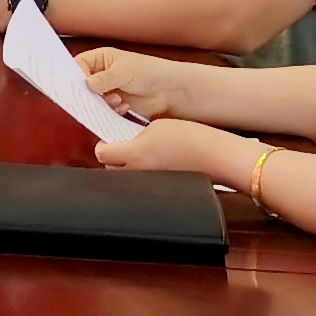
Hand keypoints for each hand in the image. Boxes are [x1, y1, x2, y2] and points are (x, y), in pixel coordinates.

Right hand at [75, 45, 204, 121]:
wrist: (170, 91)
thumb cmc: (150, 72)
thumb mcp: (124, 71)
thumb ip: (104, 78)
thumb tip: (86, 84)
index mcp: (102, 58)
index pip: (79, 64)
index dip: (75, 75)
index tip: (79, 86)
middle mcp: (103, 73)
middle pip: (83, 83)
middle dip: (88, 92)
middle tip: (93, 97)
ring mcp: (109, 89)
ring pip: (92, 99)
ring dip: (102, 102)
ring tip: (116, 100)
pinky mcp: (115, 104)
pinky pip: (103, 110)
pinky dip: (111, 110)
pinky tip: (123, 107)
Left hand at [91, 117, 236, 179]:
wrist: (214, 156)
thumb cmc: (190, 138)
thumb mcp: (157, 126)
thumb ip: (136, 136)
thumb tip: (128, 144)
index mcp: (135, 154)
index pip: (103, 155)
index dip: (102, 147)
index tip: (105, 143)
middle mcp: (138, 172)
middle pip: (111, 169)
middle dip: (112, 160)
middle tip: (119, 149)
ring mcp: (149, 184)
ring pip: (127, 178)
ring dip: (127, 168)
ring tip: (140, 157)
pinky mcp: (160, 189)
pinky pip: (143, 183)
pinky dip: (143, 175)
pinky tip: (154, 165)